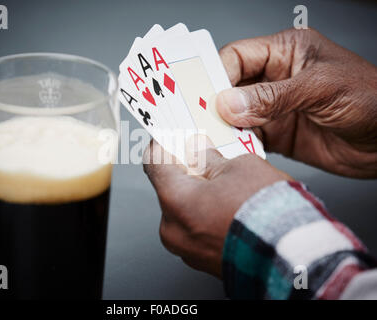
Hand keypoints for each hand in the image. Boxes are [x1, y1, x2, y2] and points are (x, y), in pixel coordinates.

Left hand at [143, 137, 291, 277]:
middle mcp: (173, 229)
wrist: (294, 256)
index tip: (170, 137)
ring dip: (197, 194)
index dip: (162, 144)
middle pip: (169, 188)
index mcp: (175, 200)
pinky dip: (206, 216)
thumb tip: (199, 150)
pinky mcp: (202, 262)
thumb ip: (210, 157)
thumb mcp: (239, 166)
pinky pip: (196, 230)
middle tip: (203, 157)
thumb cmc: (268, 213)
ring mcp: (187, 249)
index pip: (153, 162)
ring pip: (184, 211)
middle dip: (185, 171)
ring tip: (223, 183)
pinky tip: (228, 206)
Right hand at [216, 28, 376, 177]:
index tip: (206, 95)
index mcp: (286, 53)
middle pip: (231, 86)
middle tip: (200, 118)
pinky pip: (248, 138)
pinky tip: (233, 150)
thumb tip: (229, 104)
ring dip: (224, 126)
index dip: (219, 73)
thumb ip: (274, 97)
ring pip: (235, 115)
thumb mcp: (321, 89)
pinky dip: (238, 145)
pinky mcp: (277, 134)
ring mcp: (274, 108)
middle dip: (215, 102)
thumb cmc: (372, 99)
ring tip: (213, 138)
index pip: (238, 56)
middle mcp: (275, 79)